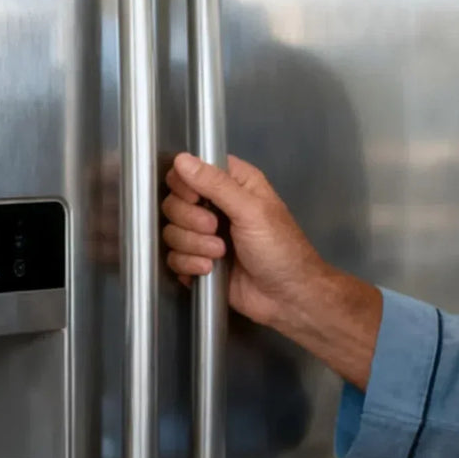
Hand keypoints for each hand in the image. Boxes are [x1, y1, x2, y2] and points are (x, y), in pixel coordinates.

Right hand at [162, 153, 327, 329]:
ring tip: (220, 254)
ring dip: (193, 245)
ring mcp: (205, 235)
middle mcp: (215, 205)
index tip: (196, 199)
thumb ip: (216, 184)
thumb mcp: (252, 211)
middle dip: (191, 220)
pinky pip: (174, 256)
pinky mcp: (198, 261)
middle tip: (216, 230)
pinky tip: (209, 270)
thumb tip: (182, 160)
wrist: (287, 297)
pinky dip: (189, 264)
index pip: (189, 170)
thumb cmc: (280, 248)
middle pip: (174, 202)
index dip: (186, 185)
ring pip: (172, 231)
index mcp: (233, 183)